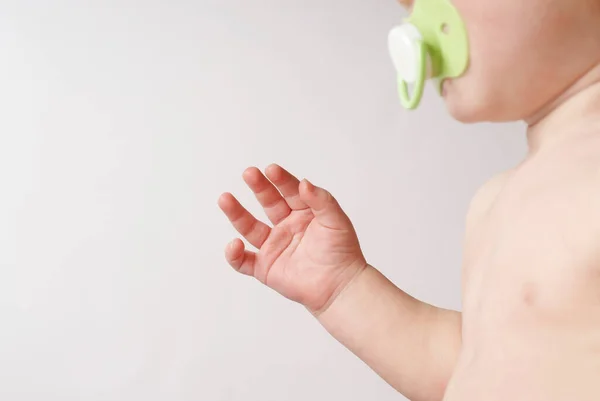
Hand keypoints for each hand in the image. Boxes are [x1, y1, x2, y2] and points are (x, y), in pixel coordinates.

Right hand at [218, 164, 367, 313]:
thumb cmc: (342, 252)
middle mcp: (286, 226)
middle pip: (268, 203)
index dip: (281, 180)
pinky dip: (235, 255)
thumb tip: (304, 183)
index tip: (271, 170)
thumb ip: (322, 201)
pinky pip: (244, 261)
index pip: (289, 191)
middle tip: (249, 173)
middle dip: (258, 187)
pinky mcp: (265, 268)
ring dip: (236, 213)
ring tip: (225, 198)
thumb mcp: (337, 221)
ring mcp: (274, 246)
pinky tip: (234, 245)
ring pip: (250, 227)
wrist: (340, 287)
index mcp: (303, 212)